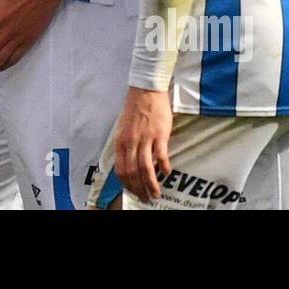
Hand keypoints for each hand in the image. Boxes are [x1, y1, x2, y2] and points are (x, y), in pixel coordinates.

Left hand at [114, 86, 172, 203]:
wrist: (146, 90)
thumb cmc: (135, 109)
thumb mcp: (124, 128)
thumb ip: (127, 146)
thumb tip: (131, 163)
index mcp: (121, 141)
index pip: (121, 170)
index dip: (127, 184)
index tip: (133, 192)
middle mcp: (131, 142)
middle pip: (133, 173)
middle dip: (139, 189)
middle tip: (145, 198)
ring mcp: (145, 139)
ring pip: (146, 169)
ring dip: (151, 184)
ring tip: (156, 194)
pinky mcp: (159, 135)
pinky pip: (161, 156)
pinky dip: (163, 167)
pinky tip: (166, 173)